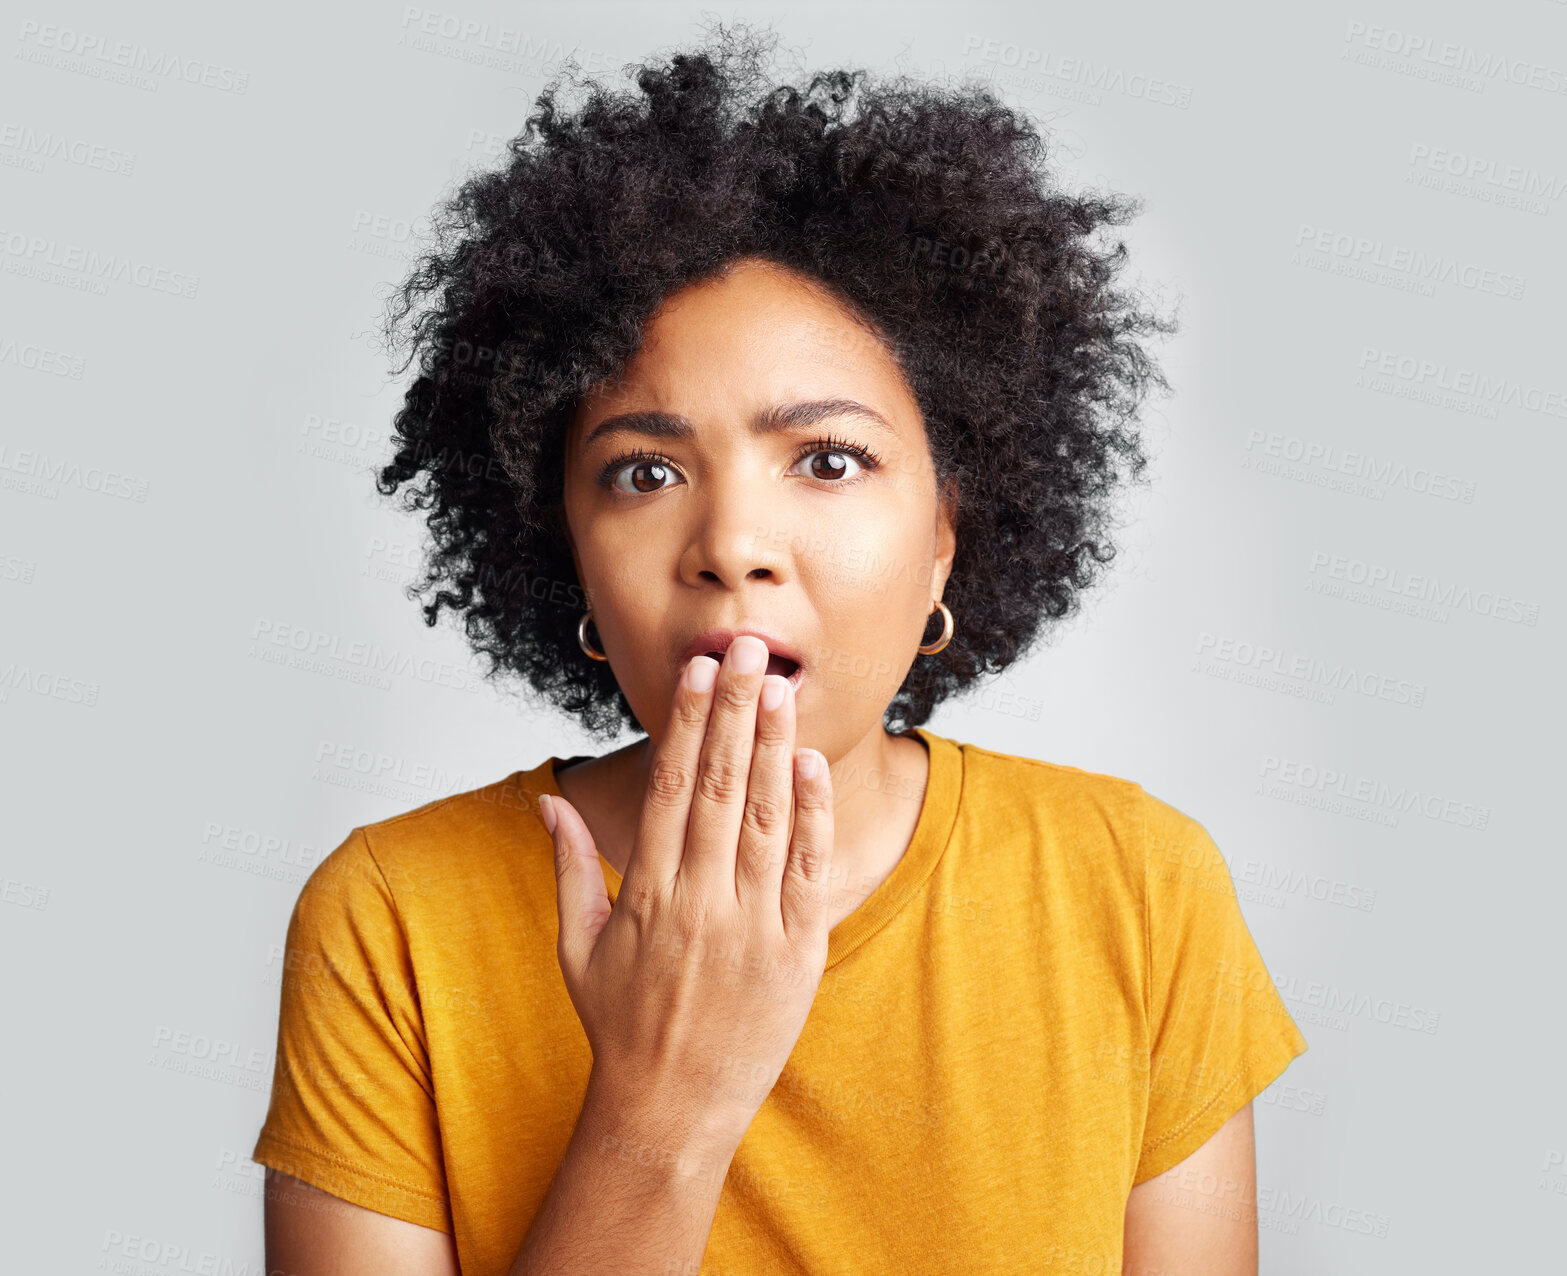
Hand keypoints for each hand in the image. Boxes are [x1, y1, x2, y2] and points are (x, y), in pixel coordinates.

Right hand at [543, 635, 834, 1151]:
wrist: (670, 1111)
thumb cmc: (621, 1027)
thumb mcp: (577, 948)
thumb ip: (569, 868)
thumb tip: (551, 800)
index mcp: (647, 894)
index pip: (668, 788)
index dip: (684, 724)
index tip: (695, 671)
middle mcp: (699, 903)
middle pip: (716, 787)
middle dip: (732, 711)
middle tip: (746, 648)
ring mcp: (751, 928)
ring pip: (762, 819)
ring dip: (771, 747)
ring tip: (778, 686)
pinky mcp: (795, 954)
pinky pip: (805, 872)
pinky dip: (810, 816)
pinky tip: (809, 764)